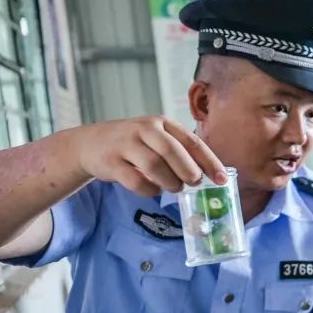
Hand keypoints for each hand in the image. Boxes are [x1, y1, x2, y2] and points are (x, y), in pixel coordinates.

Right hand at [76, 116, 225, 196]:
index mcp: (162, 123)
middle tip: (194, 183)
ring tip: (174, 187)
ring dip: (169, 182)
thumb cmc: (134, 144)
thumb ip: (181, 152)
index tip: (222, 179)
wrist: (91, 143)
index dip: (209, 161)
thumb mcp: (158, 139)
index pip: (192, 141)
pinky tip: (153, 190)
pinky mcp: (110, 162)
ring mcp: (125, 144)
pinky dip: (149, 190)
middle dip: (188, 171)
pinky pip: (135, 180)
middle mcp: (144, 129)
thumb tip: (210, 174)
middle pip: (172, 151)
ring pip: (154, 166)